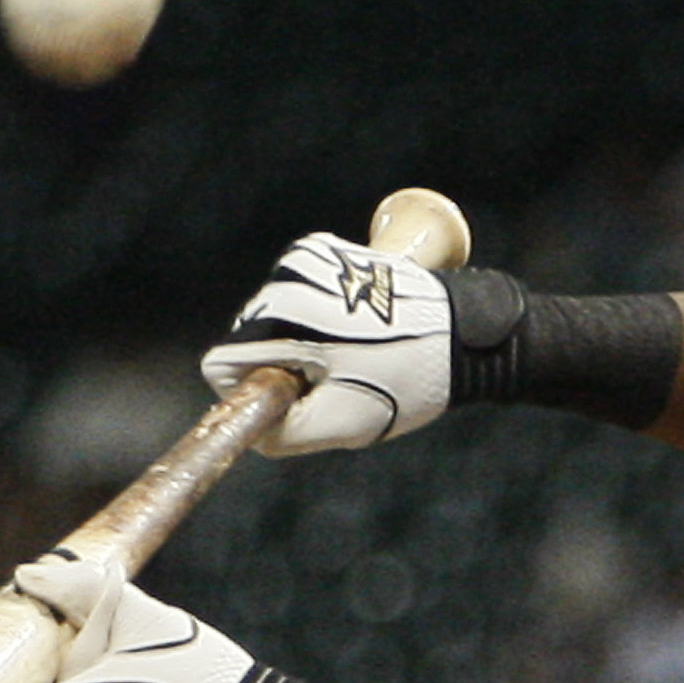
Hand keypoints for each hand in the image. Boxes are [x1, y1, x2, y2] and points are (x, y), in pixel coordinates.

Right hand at [201, 231, 452, 455]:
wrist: (460, 331)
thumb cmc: (404, 379)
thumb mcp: (343, 423)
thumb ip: (285, 434)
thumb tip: (250, 428)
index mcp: (280, 320)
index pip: (223, 367)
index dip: (254, 391)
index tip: (299, 395)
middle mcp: (283, 279)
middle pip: (250, 340)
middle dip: (284, 364)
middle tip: (340, 373)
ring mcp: (303, 258)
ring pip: (271, 316)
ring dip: (303, 338)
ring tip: (356, 347)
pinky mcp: (321, 248)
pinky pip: (294, 292)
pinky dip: (319, 312)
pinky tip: (359, 322)